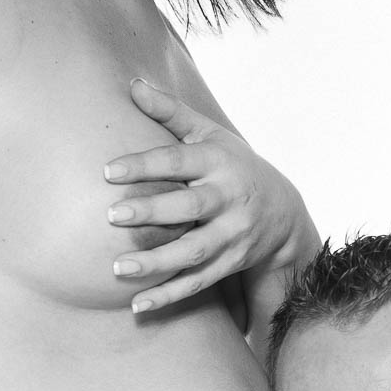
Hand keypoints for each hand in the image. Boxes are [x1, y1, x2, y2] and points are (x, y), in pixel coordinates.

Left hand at [105, 79, 311, 312]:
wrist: (282, 212)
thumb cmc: (232, 165)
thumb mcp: (209, 134)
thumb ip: (171, 113)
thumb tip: (132, 85)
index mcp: (219, 163)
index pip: (179, 162)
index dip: (145, 165)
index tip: (108, 171)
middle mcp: (229, 199)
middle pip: (190, 207)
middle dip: (153, 212)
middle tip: (112, 215)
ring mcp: (233, 235)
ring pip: (194, 252)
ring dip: (157, 262)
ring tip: (118, 268)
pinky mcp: (230, 263)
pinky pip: (198, 282)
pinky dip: (169, 295)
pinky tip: (138, 304)